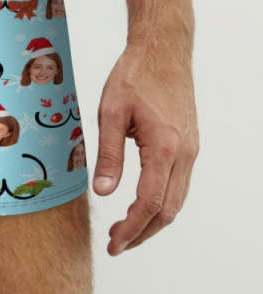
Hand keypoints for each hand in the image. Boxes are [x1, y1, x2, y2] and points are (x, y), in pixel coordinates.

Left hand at [92, 37, 198, 254]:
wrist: (163, 49)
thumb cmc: (134, 76)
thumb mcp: (110, 113)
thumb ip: (108, 155)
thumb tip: (103, 192)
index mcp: (165, 148)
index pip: (150, 203)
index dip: (132, 228)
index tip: (113, 243)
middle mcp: (185, 153)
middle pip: (168, 210)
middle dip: (142, 232)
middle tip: (116, 244)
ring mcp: (191, 149)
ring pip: (177, 199)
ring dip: (152, 219)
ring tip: (123, 229)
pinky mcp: (189, 144)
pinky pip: (179, 184)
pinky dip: (161, 201)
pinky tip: (140, 202)